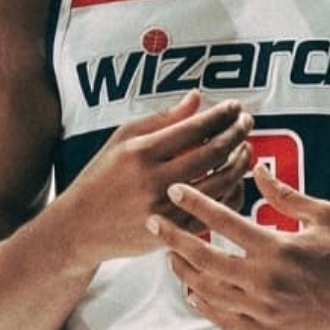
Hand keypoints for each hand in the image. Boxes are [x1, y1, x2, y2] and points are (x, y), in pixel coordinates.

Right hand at [64, 91, 254, 262]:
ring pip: (220, 182)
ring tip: (245, 147)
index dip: (221, 115)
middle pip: (213, 153)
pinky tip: (235, 178)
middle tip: (247, 122)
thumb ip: (162, 118)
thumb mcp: (123, 139)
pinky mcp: (175, 231)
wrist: (82, 226)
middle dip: (236, 133)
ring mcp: (167, 208)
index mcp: (141, 152)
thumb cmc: (102, 176)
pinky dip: (231, 191)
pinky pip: (214, 210)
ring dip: (240, 162)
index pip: (194, 128)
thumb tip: (197, 98)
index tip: (235, 107)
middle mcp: (155, 180)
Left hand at [147, 164, 329, 329]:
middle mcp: (265, 280)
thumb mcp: (324, 215)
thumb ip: (285, 194)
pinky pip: (224, 320)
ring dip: (183, 271)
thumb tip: (257, 168)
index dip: (195, 203)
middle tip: (154, 222)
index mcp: (278, 247)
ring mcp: (263, 309)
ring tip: (170, 254)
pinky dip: (203, 306)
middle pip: (203, 259)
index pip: (224, 221)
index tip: (175, 191)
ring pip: (207, 291)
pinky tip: (192, 291)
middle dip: (173, 238)